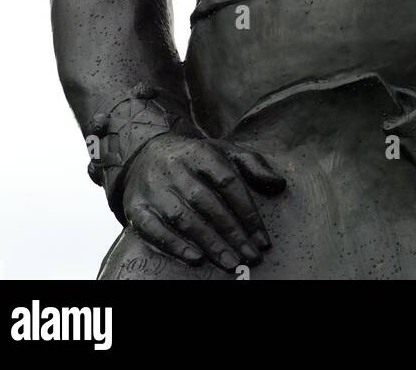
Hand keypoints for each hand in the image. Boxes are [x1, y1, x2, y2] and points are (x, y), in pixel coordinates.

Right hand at [122, 133, 284, 272]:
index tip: (262, 238)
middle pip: (207, 202)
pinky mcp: (136, 207)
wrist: (145, 154)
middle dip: (232, 232)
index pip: (228, 182)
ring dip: (209, 242)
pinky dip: (175, 245)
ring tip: (230, 262)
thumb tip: (279, 184)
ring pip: (183, 217)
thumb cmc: (193, 160)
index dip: (247, 211)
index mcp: (201, 153)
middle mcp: (176, 168)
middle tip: (250, 256)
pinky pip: (154, 229)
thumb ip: (253, 165)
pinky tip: (196, 259)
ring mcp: (155, 188)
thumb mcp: (224, 152)